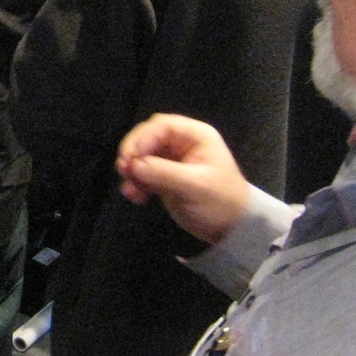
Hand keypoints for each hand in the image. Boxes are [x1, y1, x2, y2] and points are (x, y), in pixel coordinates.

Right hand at [116, 113, 250, 244]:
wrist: (231, 229)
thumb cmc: (220, 203)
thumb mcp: (194, 186)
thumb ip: (163, 173)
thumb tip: (132, 165)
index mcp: (196, 136)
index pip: (162, 126)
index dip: (143, 139)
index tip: (131, 159)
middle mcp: (182, 144)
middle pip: (148, 137)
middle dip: (134, 152)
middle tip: (123, 170)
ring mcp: (172, 160)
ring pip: (142, 155)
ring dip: (132, 170)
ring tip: (130, 191)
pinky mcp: (164, 177)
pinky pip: (143, 172)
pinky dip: (136, 182)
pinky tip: (136, 197)